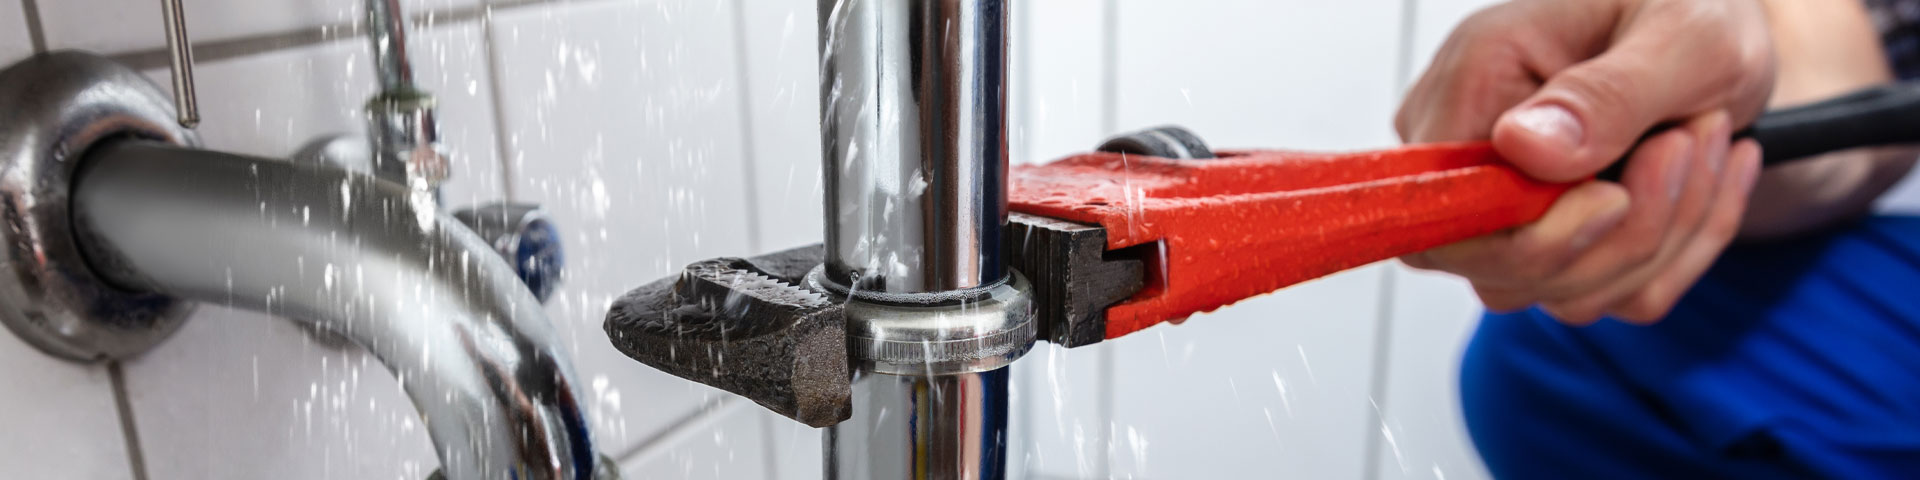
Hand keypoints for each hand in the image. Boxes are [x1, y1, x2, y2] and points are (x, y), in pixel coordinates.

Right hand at [1395, 0, 1774, 324]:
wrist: (1721, 33)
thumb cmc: (1693, 11)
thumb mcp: (1680, 34)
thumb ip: (1603, 95)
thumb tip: (1521, 148)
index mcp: (1471, 83)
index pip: (1440, 212)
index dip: (1526, 236)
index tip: (1616, 195)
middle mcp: (1468, 151)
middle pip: (1499, 270)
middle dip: (1622, 236)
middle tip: (1694, 141)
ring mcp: (1503, 204)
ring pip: (1561, 292)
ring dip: (1664, 237)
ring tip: (1708, 140)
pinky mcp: (1550, 237)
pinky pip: (1606, 294)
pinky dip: (1679, 252)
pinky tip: (1706, 177)